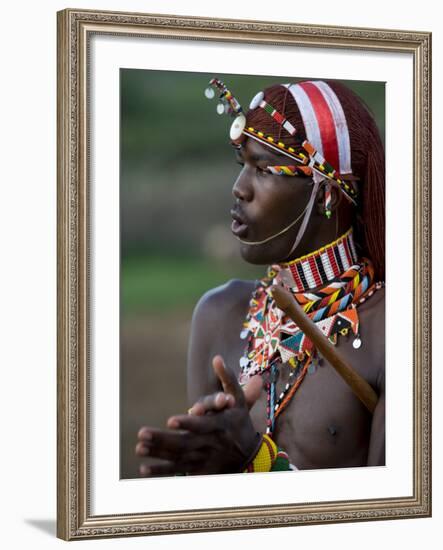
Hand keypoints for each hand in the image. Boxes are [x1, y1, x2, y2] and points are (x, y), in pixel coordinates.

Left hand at [135, 355, 261, 475]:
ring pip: (178, 458)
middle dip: (163, 439)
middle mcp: (211, 444)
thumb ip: (227, 378)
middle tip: (142, 434)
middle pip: (185, 443)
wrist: (250, 455)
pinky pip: (178, 472)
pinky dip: (162, 473)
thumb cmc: (239, 421)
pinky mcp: (199, 470)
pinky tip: (144, 469)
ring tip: (139, 447)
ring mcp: (204, 459)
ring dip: (158, 454)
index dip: (187, 423)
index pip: (202, 425)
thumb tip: (216, 358)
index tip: (171, 420)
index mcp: (220, 425)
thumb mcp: (238, 399)